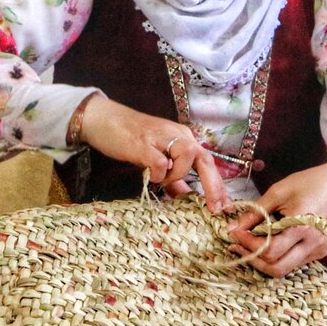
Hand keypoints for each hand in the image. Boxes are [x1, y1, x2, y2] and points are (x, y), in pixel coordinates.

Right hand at [77, 96, 227, 210]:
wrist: (102, 119)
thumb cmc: (130, 139)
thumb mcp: (157, 158)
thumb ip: (173, 177)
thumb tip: (187, 197)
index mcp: (184, 137)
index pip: (208, 161)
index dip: (217, 184)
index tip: (224, 205)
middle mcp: (179, 135)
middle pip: (204, 159)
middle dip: (213, 186)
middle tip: (216, 207)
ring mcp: (162, 138)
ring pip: (187, 157)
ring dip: (177, 175)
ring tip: (161, 176)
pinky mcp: (144, 144)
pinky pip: (161, 164)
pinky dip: (158, 174)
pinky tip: (150, 173)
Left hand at [227, 160, 326, 277]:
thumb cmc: (309, 183)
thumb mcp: (278, 192)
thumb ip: (254, 212)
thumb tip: (231, 228)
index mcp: (301, 226)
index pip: (269, 249)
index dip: (247, 244)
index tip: (235, 233)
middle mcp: (311, 243)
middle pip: (276, 268)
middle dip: (253, 259)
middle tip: (238, 245)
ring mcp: (317, 250)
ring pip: (284, 270)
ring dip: (263, 262)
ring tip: (249, 246)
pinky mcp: (320, 252)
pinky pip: (294, 263)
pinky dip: (278, 258)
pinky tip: (269, 244)